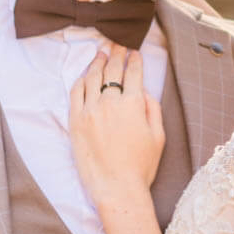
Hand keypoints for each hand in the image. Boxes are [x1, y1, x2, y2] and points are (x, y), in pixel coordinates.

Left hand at [70, 44, 164, 205]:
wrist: (117, 188)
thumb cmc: (141, 166)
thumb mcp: (158, 136)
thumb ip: (153, 109)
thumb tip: (144, 92)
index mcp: (134, 104)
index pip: (134, 73)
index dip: (135, 60)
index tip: (134, 52)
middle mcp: (111, 102)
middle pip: (113, 71)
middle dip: (117, 54)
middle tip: (118, 45)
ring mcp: (90, 110)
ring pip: (92, 77)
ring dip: (98, 62)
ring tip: (101, 53)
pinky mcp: (75, 121)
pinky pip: (76, 92)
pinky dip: (81, 80)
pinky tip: (85, 75)